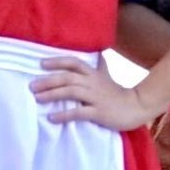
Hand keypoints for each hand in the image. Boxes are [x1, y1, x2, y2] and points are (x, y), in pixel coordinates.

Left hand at [31, 55, 150, 132]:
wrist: (138, 107)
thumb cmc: (117, 93)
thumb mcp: (107, 77)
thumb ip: (99, 66)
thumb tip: (98, 52)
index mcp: (93, 74)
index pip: (74, 63)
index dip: (57, 62)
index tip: (41, 63)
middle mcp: (93, 83)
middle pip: (68, 78)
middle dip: (48, 81)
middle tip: (31, 86)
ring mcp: (96, 98)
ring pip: (71, 92)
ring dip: (53, 94)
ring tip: (38, 98)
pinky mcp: (99, 112)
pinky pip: (79, 113)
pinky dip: (64, 115)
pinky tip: (52, 117)